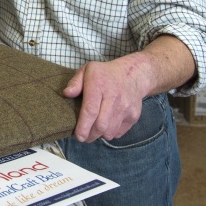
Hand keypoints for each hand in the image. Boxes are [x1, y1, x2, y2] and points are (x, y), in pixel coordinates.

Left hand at [62, 35, 195, 142]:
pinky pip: (119, 132)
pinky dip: (111, 133)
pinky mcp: (134, 116)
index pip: (90, 111)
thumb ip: (75, 82)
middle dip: (89, 135)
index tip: (78, 134)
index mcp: (101, 84)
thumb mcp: (89, 70)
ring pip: (110, 131)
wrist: (138, 73)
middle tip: (83, 135)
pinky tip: (107, 125)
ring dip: (100, 135)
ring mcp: (126, 108)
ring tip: (93, 130)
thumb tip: (67, 93)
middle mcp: (114, 97)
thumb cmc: (108, 72)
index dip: (83, 126)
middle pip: (100, 126)